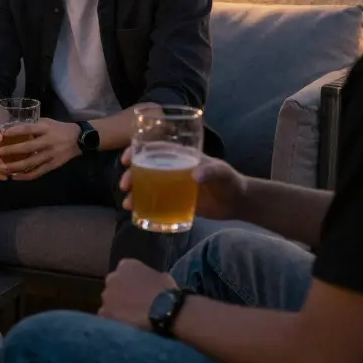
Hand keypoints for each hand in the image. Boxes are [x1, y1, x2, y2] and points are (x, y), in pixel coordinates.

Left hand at [0, 119, 81, 180]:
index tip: (2, 133)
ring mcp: (51, 155)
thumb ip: (32, 125)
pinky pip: (38, 172)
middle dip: (12, 150)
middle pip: (28, 147)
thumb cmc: (59, 128)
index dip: (15, 131)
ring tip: (3, 168)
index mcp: (45, 128)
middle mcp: (48, 141)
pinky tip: (15, 177)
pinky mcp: (53, 165)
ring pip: (31, 163)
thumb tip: (12, 127)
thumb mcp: (47, 122)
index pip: (28, 129)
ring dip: (16, 166)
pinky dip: (26, 176)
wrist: (79, 139)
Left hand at [99, 258, 177, 330]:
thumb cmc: (167, 293)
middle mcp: (112, 277)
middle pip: (114, 286)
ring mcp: (106, 295)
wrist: (164, 311)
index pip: (124, 272)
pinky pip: (107, 318)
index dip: (131, 283)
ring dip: (116, 308)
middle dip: (121, 294)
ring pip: (109, 303)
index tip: (138, 291)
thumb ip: (149, 277)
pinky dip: (114, 322)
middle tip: (133, 306)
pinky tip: (125, 328)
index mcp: (127, 265)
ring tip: (130, 319)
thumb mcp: (161, 277)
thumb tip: (150, 284)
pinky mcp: (104, 313)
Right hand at [119, 147, 247, 220]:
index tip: (126, 159)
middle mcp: (173, 169)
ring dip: (134, 193)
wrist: (238, 203)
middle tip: (124, 185)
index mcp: (181, 156)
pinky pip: (156, 203)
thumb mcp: (222, 172)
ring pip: (147, 186)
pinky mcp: (176, 202)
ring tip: (127, 204)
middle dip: (130, 175)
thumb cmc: (231, 181)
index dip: (137, 151)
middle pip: (145, 168)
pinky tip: (136, 214)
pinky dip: (144, 207)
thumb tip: (193, 176)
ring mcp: (173, 186)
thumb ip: (210, 171)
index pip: (155, 149)